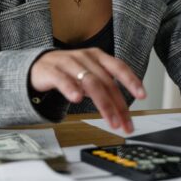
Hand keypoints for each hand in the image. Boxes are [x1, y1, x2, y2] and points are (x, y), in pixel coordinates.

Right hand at [30, 48, 145, 133]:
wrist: (37, 66)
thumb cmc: (67, 72)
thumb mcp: (89, 75)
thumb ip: (105, 87)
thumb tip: (123, 108)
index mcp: (97, 57)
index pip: (118, 67)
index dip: (131, 80)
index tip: (143, 95)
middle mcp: (85, 58)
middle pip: (106, 81)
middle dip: (118, 105)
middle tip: (124, 123)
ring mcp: (68, 62)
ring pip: (89, 82)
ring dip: (103, 103)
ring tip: (110, 120)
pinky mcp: (51, 71)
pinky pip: (63, 80)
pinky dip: (71, 89)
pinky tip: (77, 99)